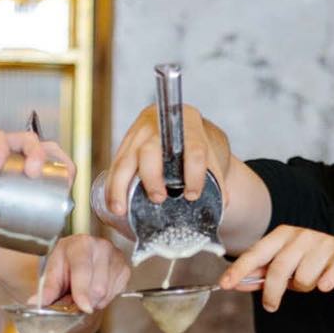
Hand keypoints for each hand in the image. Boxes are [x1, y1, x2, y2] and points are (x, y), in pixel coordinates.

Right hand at [0, 121, 73, 180]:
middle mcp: (6, 156)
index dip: (63, 169)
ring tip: (30, 171)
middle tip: (50, 180)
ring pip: (26, 139)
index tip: (70, 184)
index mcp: (10, 172)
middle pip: (43, 149)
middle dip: (55, 160)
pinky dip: (1, 149)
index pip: (46, 165)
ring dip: (35, 152)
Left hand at [31, 234, 130, 313]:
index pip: (83, 270)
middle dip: (86, 300)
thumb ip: (48, 288)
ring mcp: (116, 256)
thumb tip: (36, 302)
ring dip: (95, 300)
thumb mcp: (53, 271)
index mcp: (80, 244)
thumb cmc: (67, 260)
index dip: (82, 292)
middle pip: (98, 287)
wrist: (81, 252)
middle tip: (76, 297)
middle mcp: (101, 246)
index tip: (84, 307)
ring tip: (86, 290)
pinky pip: (116, 293)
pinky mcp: (125, 268)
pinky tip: (97, 287)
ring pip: (107, 292)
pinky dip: (105, 297)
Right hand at [106, 103, 229, 217]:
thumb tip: (221, 205)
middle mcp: (159, 124)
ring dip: (120, 187)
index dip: (193, 174)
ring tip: (121, 210)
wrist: (183, 132)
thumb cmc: (199, 144)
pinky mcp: (124, 146)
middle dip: (152, 177)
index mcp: (187, 122)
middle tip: (158, 198)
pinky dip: (112, 187)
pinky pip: (114, 166)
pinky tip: (112, 204)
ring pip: (124, 159)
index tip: (192, 195)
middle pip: (151, 150)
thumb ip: (218, 180)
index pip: (192, 148)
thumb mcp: (214, 155)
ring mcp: (138, 133)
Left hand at [220, 226, 333, 312]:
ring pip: (303, 278)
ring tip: (310, 282)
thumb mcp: (283, 267)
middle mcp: (301, 235)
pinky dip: (324, 285)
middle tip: (271, 304)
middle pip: (278, 268)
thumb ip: (259, 275)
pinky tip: (326, 283)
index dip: (239, 269)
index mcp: (282, 235)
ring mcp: (323, 244)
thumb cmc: (310, 262)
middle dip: (272, 292)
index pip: (256, 253)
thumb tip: (235, 283)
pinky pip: (327, 279)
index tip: (225, 284)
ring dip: (304, 287)